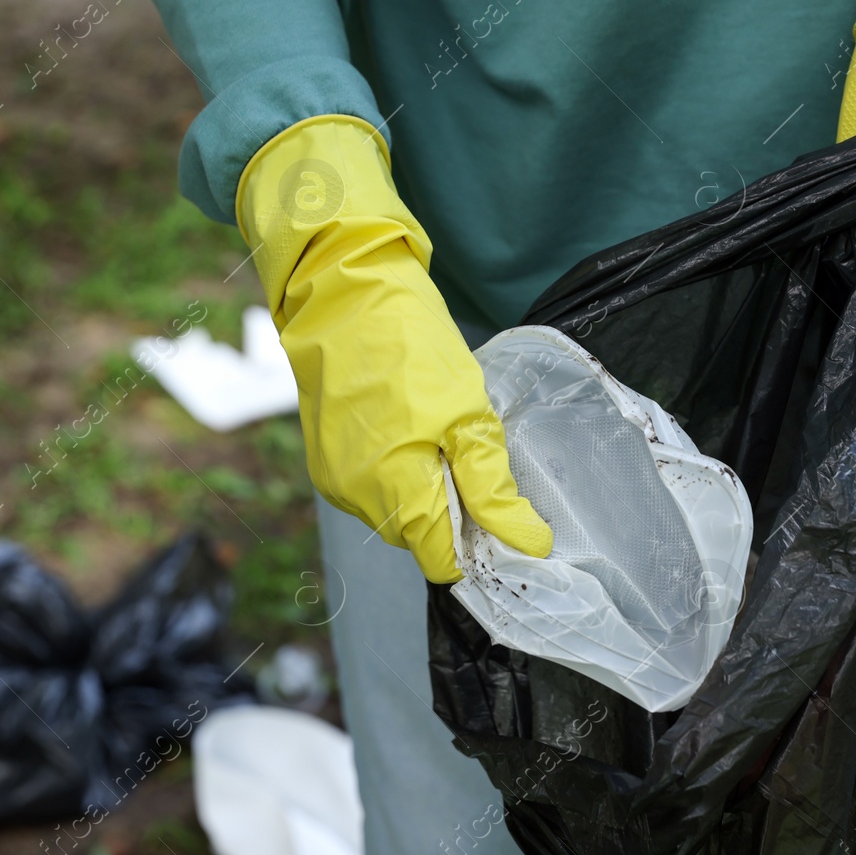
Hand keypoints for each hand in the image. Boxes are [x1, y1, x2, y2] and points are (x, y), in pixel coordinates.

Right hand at [237, 116, 552, 582]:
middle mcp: (356, 498)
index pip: (444, 562)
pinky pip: (372, 485)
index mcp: (395, 494)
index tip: (507, 514)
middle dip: (454, 513)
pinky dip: (398, 469)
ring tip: (439, 430)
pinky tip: (410, 424)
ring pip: (396, 510)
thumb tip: (530, 544)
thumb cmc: (410, 347)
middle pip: (420, 537)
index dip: (480, 546)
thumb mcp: (469, 415)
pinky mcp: (325, 457)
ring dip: (425, 488)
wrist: (344, 292)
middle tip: (476, 454)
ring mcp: (335, 478)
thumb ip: (493, 487)